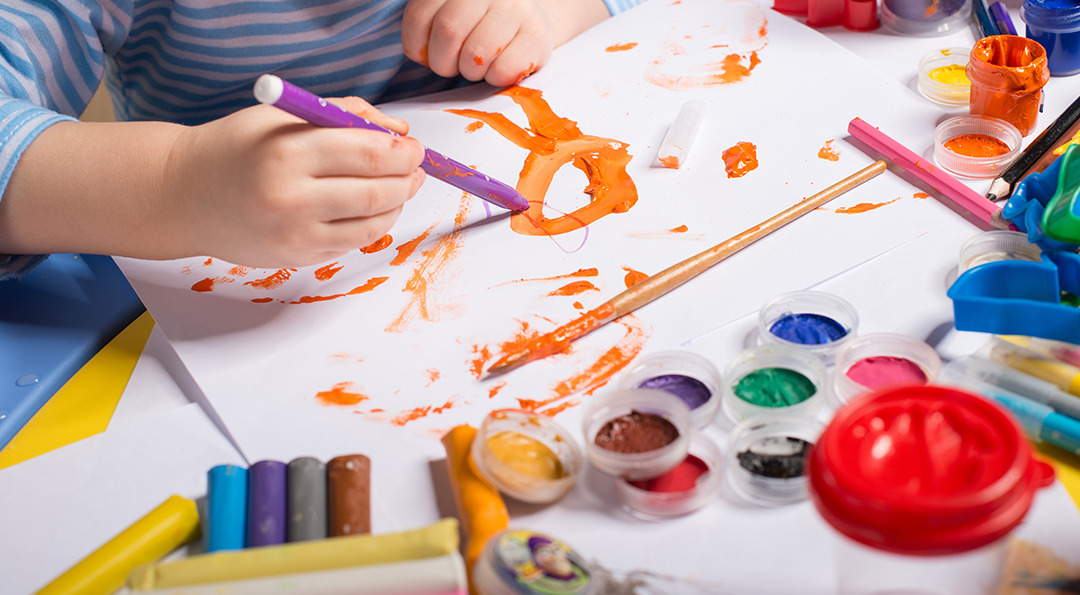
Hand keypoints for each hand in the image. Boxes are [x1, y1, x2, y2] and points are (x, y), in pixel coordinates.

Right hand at [161, 97, 424, 267]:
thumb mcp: (285, 114)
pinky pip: (353, 242)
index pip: (370, 153)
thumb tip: (399, 133)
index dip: (404, 151)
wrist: (184, 195)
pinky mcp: (298, 258)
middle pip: (378, 192)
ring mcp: (295, 234)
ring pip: (373, 223)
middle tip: (415, 167)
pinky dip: (372, 224)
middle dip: (408, 178)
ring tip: (397, 186)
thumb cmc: (238, 147)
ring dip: (396, 203)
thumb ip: (345, 114)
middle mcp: (291, 197)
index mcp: (288, 152)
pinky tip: (370, 207)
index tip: (414, 146)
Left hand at [402, 0, 562, 86]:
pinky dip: (494, 79)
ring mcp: (517, 7)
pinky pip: (502, 71)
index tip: (428, 52)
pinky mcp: (538, 35)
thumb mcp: (448, 12)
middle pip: (448, 32)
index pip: (420, 15)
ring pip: (475, 55)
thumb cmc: (478, 23)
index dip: (417, 44)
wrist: (528, 22)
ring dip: (470, 72)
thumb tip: (421, 53)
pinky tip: (498, 68)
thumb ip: (427, 22)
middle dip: (443, 63)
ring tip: (478, 65)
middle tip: (453, 65)